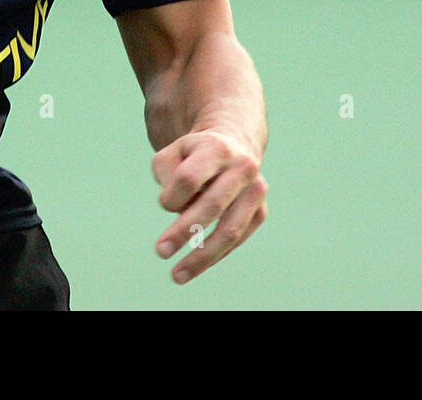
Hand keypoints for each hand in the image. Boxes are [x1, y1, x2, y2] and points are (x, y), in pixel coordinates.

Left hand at [152, 129, 267, 283]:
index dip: (171, 196)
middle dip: (183, 232)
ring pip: (230, 230)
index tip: (164, 203)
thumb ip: (166, 174)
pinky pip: (237, 240)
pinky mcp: (261, 211)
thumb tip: (181, 210)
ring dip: (202, 257)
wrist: (234, 145)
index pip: (189, 178)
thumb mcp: (173, 153)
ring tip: (177, 276)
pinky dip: (215, 255)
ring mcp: (255, 190)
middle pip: (212, 205)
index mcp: (217, 148)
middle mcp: (242, 167)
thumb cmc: (194, 155)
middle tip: (160, 252)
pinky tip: (196, 265)